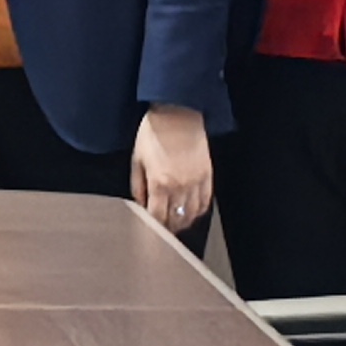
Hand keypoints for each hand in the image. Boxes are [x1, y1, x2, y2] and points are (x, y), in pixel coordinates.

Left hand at [131, 103, 212, 233]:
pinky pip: (205, 202)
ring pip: (192, 215)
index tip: (149, 232)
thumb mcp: (137, 158)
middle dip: (167, 228)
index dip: (153, 228)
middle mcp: (180, 186)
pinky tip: (190, 212)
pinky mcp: (207, 176)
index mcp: (160, 183)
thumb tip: (140, 204)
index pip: (158, 217)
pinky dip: (197, 211)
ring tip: (175, 223)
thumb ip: (138, 185)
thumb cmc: (154, 132)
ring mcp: (196, 182)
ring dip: (183, 222)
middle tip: (161, 231)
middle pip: (175, 220)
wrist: (178, 113)